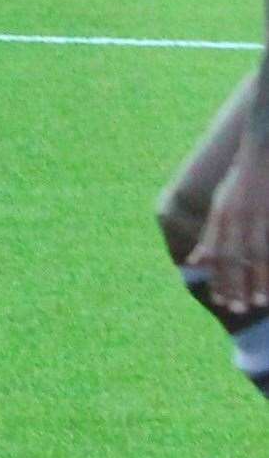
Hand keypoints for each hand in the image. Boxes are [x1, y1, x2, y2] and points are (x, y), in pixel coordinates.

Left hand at [190, 144, 268, 312]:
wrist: (260, 149)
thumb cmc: (241, 179)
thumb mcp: (221, 205)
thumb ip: (210, 235)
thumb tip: (195, 262)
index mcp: (221, 215)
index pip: (216, 253)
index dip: (217, 277)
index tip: (219, 299)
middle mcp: (235, 216)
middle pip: (232, 257)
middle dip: (233, 283)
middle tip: (235, 308)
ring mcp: (255, 214)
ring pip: (255, 253)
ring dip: (256, 279)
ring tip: (258, 302)